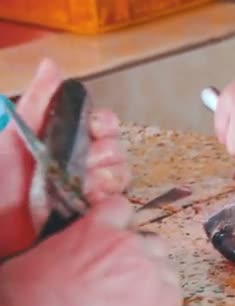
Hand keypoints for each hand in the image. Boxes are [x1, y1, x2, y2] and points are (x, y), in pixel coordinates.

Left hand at [0, 59, 129, 256]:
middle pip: (118, 149)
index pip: (105, 124)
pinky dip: (107, 199)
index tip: (95, 129)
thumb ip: (36, 102)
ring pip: (121, 174)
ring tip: (85, 187)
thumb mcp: (13, 137)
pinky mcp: (94, 214)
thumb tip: (51, 64)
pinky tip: (90, 200)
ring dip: (107, 177)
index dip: (105, 125)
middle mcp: (84, 162)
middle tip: (85, 164)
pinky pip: (117, 201)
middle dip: (105, 155)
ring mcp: (91, 189)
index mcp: (68, 140)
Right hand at [0, 196, 181, 305]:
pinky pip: (174, 297)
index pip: (122, 207)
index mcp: (98, 226)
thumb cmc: (30, 289)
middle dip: (144, 256)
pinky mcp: (158, 295)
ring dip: (157, 280)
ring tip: (137, 297)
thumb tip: (63, 255)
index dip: (122, 222)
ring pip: (167, 267)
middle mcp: (128, 241)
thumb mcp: (44, 253)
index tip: (117, 234)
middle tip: (126, 275)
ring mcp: (146, 266)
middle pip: (152, 240)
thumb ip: (68, 245)